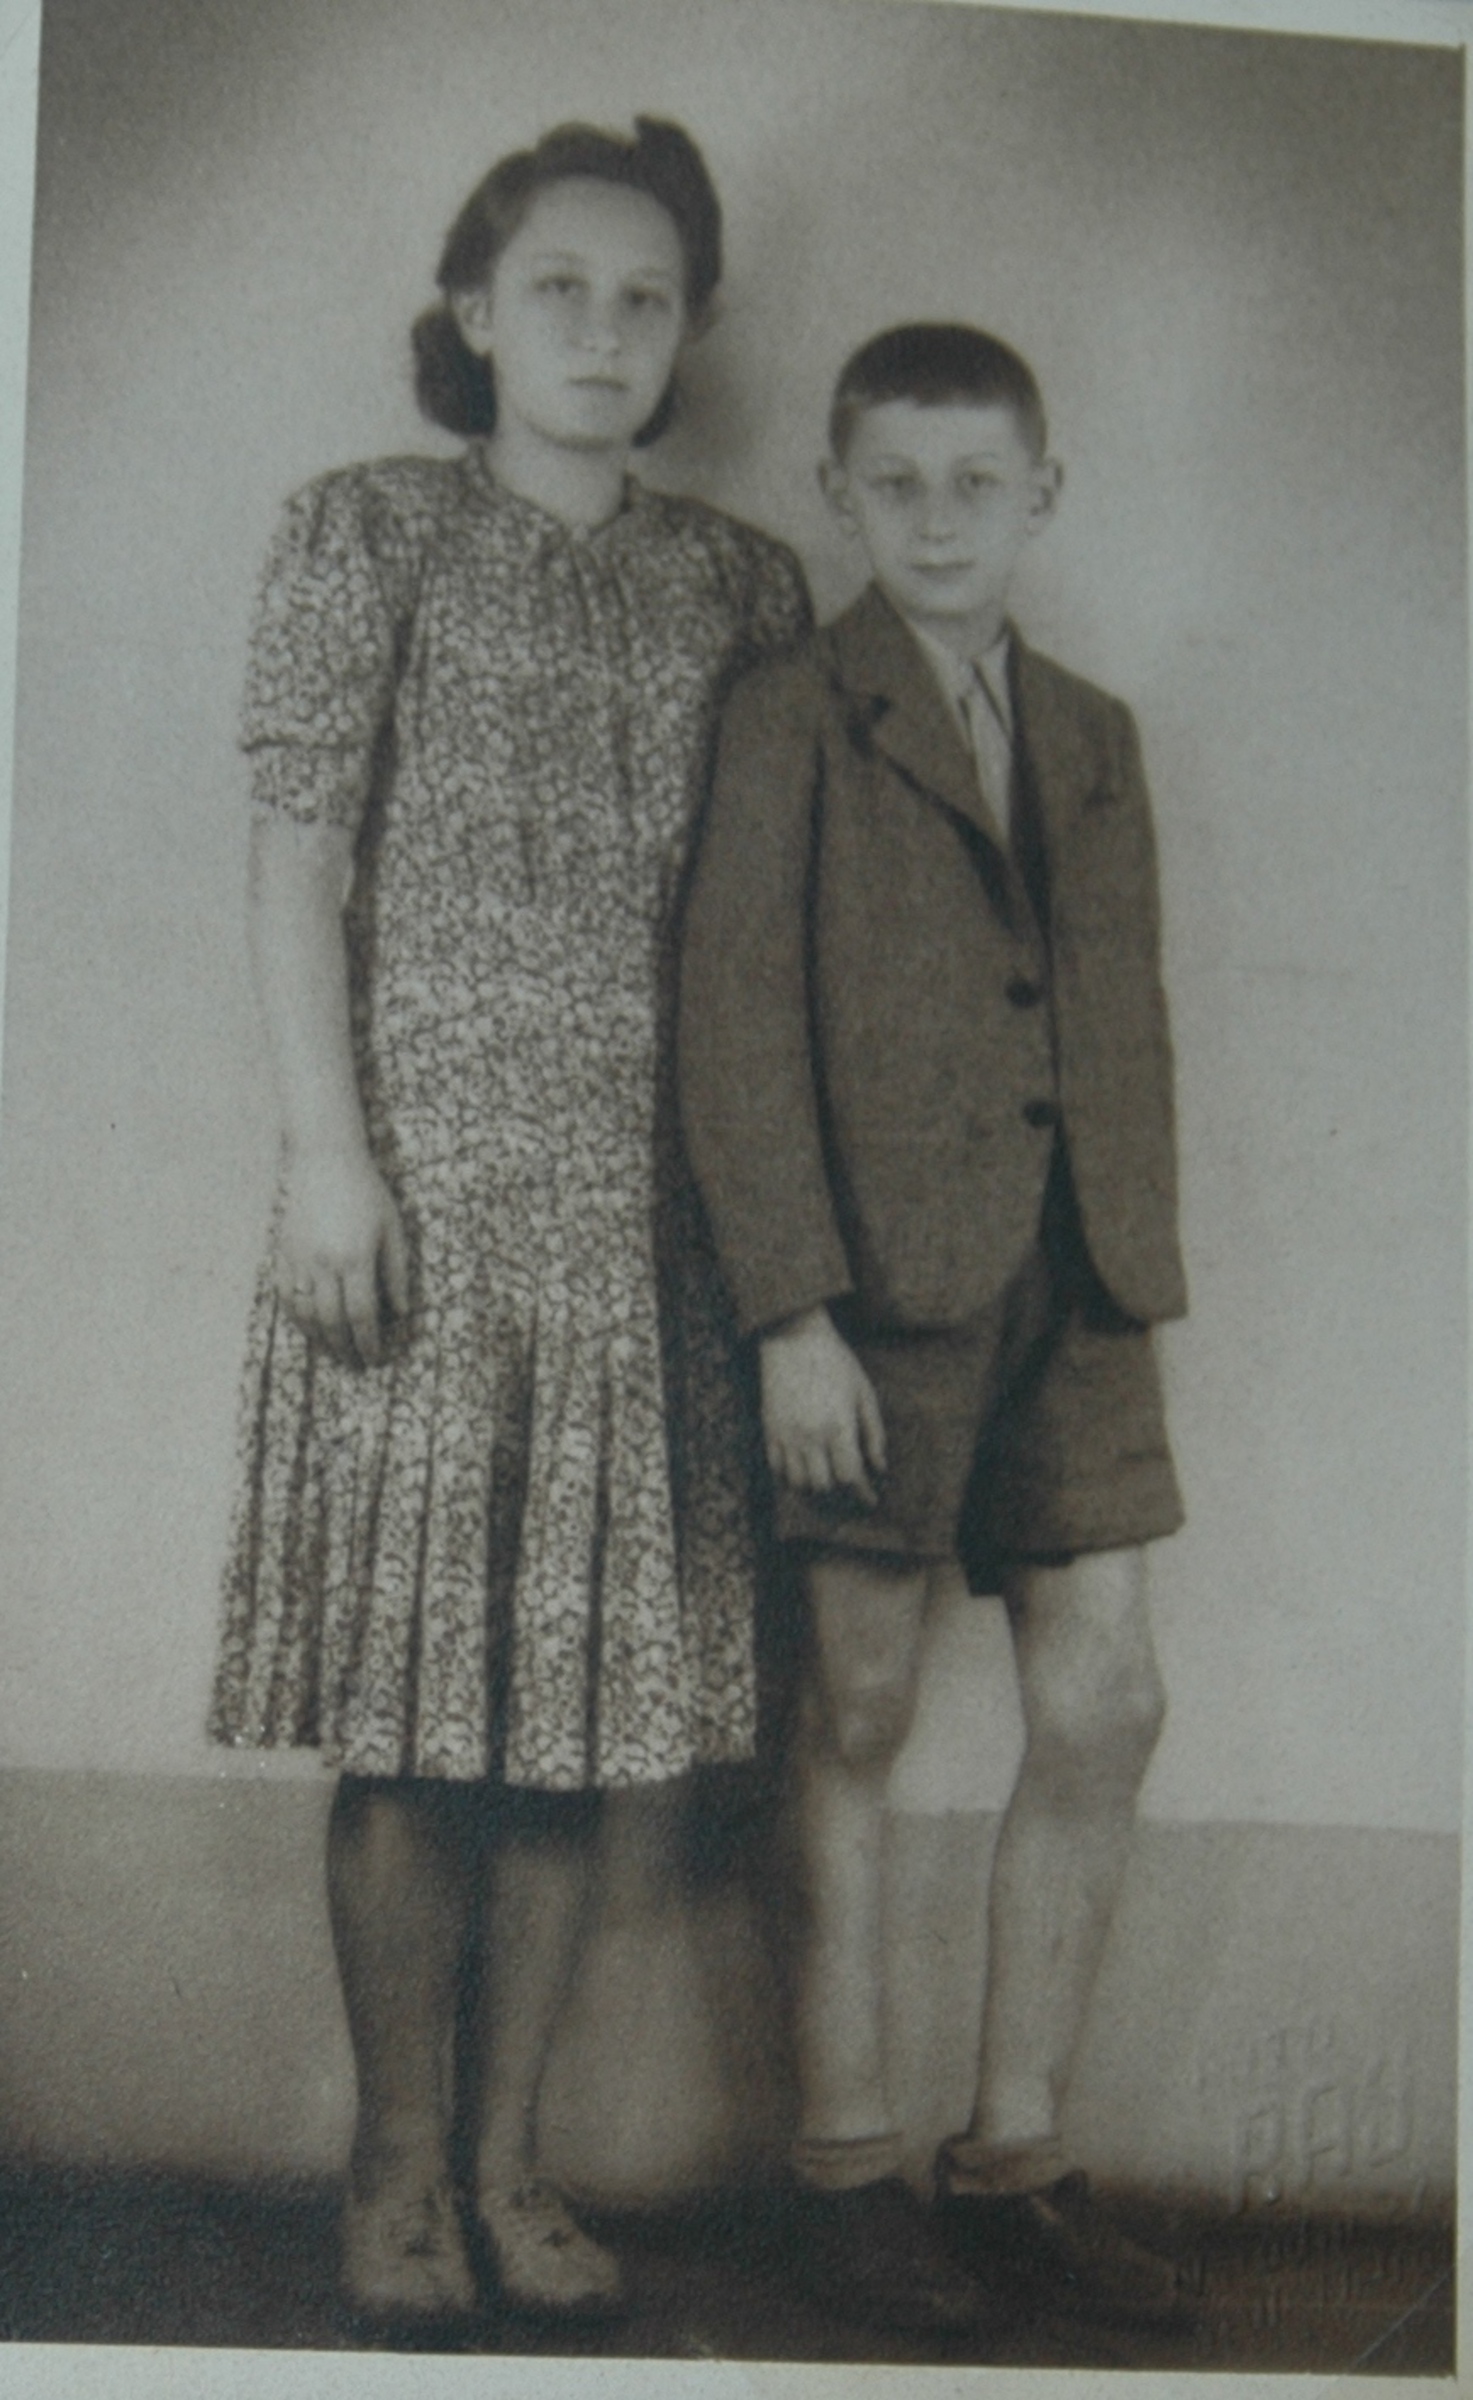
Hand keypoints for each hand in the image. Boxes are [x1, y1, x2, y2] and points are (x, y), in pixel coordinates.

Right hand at [274, 1145, 409, 1367]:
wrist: (324, 1160)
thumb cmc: (367, 1192)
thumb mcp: (392, 1229)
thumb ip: (396, 1272)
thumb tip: (402, 1312)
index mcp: (355, 1258)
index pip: (361, 1314)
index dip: (368, 1342)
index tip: (374, 1360)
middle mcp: (323, 1263)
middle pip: (331, 1321)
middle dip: (345, 1349)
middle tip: (355, 1366)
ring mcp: (298, 1259)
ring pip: (304, 1314)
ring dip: (320, 1339)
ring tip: (334, 1354)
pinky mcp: (282, 1253)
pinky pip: (285, 1296)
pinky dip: (296, 1318)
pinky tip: (308, 1329)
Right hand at [759, 1307, 885, 1505]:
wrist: (793, 1336)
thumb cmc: (836, 1361)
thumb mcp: (864, 1393)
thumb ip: (874, 1433)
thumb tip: (880, 1468)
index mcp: (838, 1426)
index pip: (851, 1477)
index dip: (863, 1494)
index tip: (871, 1500)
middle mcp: (810, 1436)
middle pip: (824, 1487)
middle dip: (841, 1495)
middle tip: (851, 1493)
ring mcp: (786, 1434)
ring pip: (798, 1483)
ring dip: (815, 1489)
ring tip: (828, 1483)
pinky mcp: (769, 1429)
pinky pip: (776, 1468)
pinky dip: (790, 1477)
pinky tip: (803, 1471)